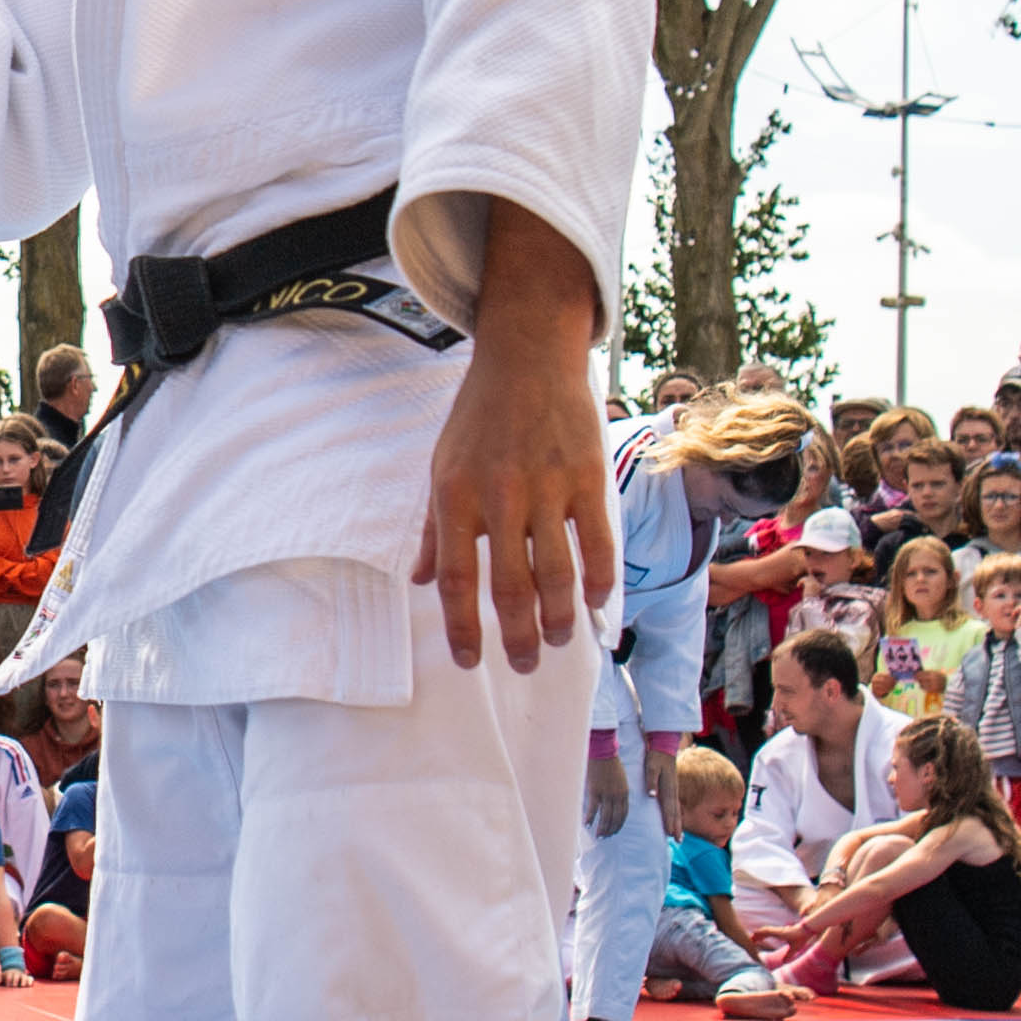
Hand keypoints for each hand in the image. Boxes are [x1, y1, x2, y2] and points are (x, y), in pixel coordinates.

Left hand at [408, 206, 609, 670]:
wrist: (526, 355)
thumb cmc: (479, 417)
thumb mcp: (441, 466)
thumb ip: (436, 529)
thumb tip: (422, 582)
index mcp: (456, 496)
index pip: (457, 580)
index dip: (464, 628)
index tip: (471, 662)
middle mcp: (500, 496)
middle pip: (510, 588)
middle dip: (517, 637)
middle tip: (523, 665)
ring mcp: (547, 487)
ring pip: (557, 574)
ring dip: (558, 619)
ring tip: (557, 641)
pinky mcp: (587, 476)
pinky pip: (596, 543)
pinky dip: (598, 580)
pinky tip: (593, 603)